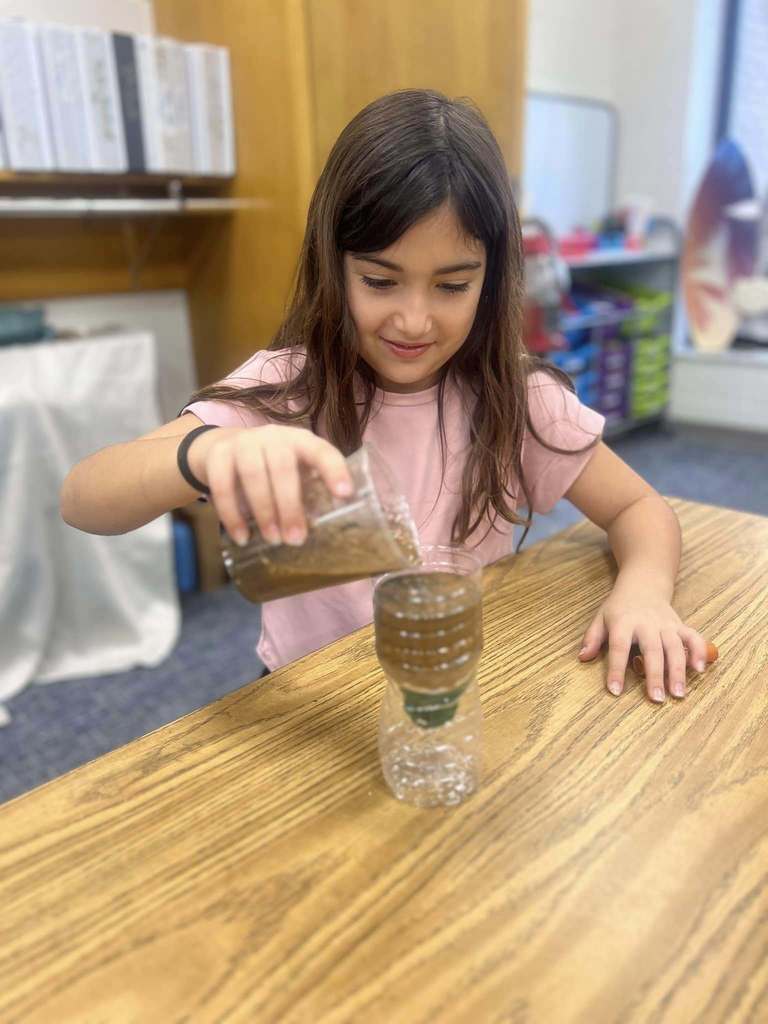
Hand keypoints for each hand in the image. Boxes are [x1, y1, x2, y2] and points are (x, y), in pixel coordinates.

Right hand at [187, 424, 352, 546]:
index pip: (322, 451)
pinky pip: (222, 484)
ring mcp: (243, 442)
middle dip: (290, 505)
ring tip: (272, 539)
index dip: (334, 470)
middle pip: (282, 466)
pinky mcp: (218, 454)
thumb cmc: (270, 468)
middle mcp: (273, 436)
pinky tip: (241, 536)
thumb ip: (308, 494)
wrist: (222, 448)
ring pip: (253, 474)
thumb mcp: (293, 473)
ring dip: (264, 511)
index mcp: (300, 441)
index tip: (345, 494)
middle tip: (296, 539)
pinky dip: (231, 514)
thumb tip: (326, 532)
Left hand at [577, 579, 708, 702]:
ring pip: (675, 647)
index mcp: (623, 622)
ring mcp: (665, 624)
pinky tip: (700, 669)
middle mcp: (646, 623)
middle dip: (655, 675)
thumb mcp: (600, 618)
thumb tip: (582, 658)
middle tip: (656, 699)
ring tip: (678, 693)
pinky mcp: (680, 625)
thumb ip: (592, 638)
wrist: (642, 585)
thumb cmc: (619, 608)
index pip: (618, 647)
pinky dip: (699, 651)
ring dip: (678, 671)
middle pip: (652, 650)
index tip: (615, 691)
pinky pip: (693, 637)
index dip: (616, 669)